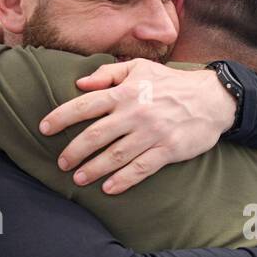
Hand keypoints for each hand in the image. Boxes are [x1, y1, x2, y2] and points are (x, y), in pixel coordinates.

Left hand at [39, 59, 235, 193]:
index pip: (85, 105)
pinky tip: (109, 188)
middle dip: (74, 151)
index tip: (44, 128)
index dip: (61, 118)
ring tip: (79, 179)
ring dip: (94, 168)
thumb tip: (80, 84)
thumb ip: (108, 74)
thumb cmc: (172, 83)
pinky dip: (123, 180)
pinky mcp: (168, 150)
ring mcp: (152, 133)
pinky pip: (141, 168)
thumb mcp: (141, 68)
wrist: (212, 98)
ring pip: (115, 155)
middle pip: (95, 134)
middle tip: (62, 163)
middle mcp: (135, 112)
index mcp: (125, 92)